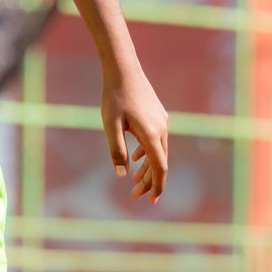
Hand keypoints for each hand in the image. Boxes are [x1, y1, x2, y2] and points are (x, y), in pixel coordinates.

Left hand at [102, 70, 168, 202]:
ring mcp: (162, 121)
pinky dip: (148, 152)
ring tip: (135, 181)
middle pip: (160, 162)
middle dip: (149, 181)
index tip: (152, 201)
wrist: (124, 70)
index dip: (157, 186)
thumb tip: (122, 174)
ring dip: (148, 167)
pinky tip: (137, 157)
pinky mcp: (158, 115)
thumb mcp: (110, 125)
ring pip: (158, 151)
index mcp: (152, 134)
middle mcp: (162, 129)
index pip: (159, 167)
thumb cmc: (114, 97)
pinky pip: (156, 139)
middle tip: (135, 196)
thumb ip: (116, 150)